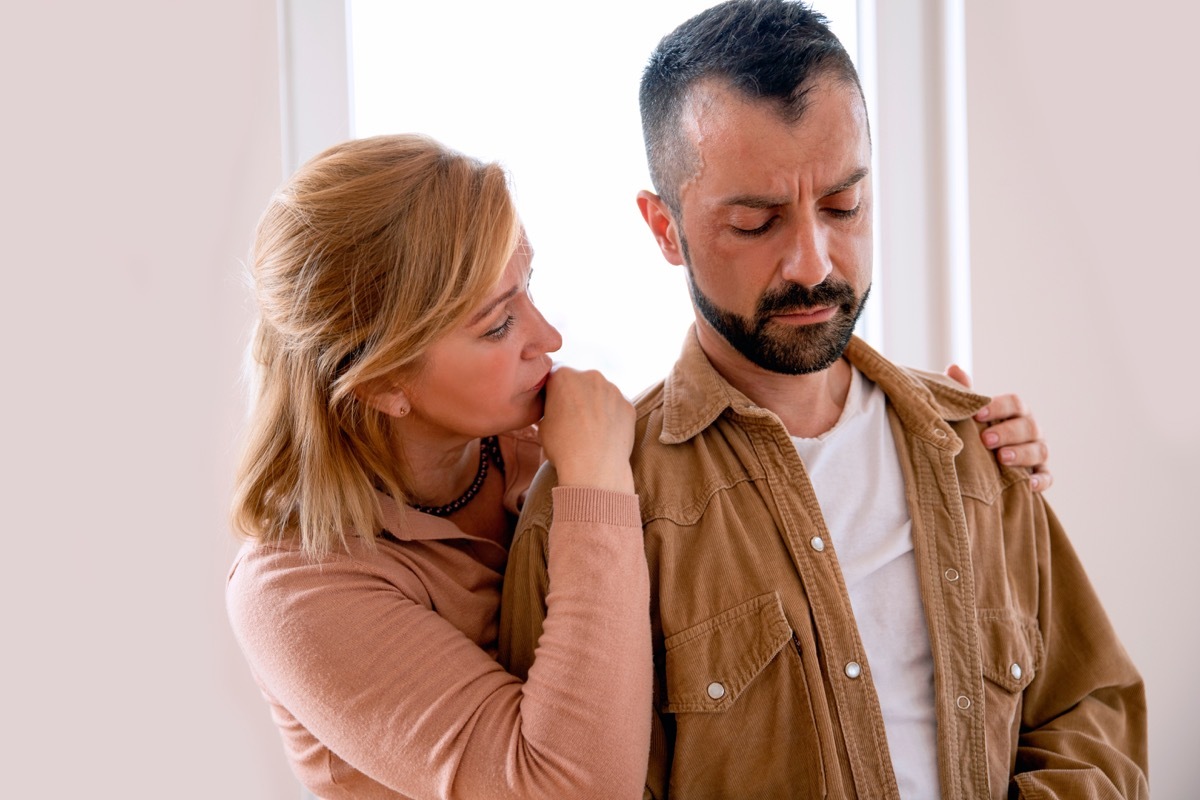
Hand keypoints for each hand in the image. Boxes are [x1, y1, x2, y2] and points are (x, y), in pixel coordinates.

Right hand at [539, 365, 635, 493]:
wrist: (594, 468)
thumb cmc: (563, 447)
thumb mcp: (543, 425)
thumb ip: (551, 408)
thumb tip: (557, 409)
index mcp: (564, 376)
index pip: (556, 374)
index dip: (553, 390)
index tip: (554, 405)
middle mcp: (590, 375)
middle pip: (581, 381)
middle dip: (577, 395)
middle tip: (573, 419)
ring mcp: (613, 389)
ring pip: (601, 393)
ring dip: (596, 405)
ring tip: (591, 430)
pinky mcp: (628, 404)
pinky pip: (616, 406)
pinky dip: (612, 416)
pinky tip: (605, 434)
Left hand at [945, 364, 1052, 492]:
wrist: (983, 461)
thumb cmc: (976, 430)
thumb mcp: (970, 414)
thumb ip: (965, 393)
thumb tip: (954, 368)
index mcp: (1015, 411)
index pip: (1014, 403)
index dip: (998, 407)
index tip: (977, 415)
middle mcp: (1030, 429)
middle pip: (1028, 426)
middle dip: (1008, 432)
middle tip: (986, 440)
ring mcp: (1038, 451)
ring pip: (1040, 450)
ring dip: (1022, 454)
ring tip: (1002, 458)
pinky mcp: (1040, 474)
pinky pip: (1047, 477)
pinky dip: (1040, 480)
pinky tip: (1028, 484)